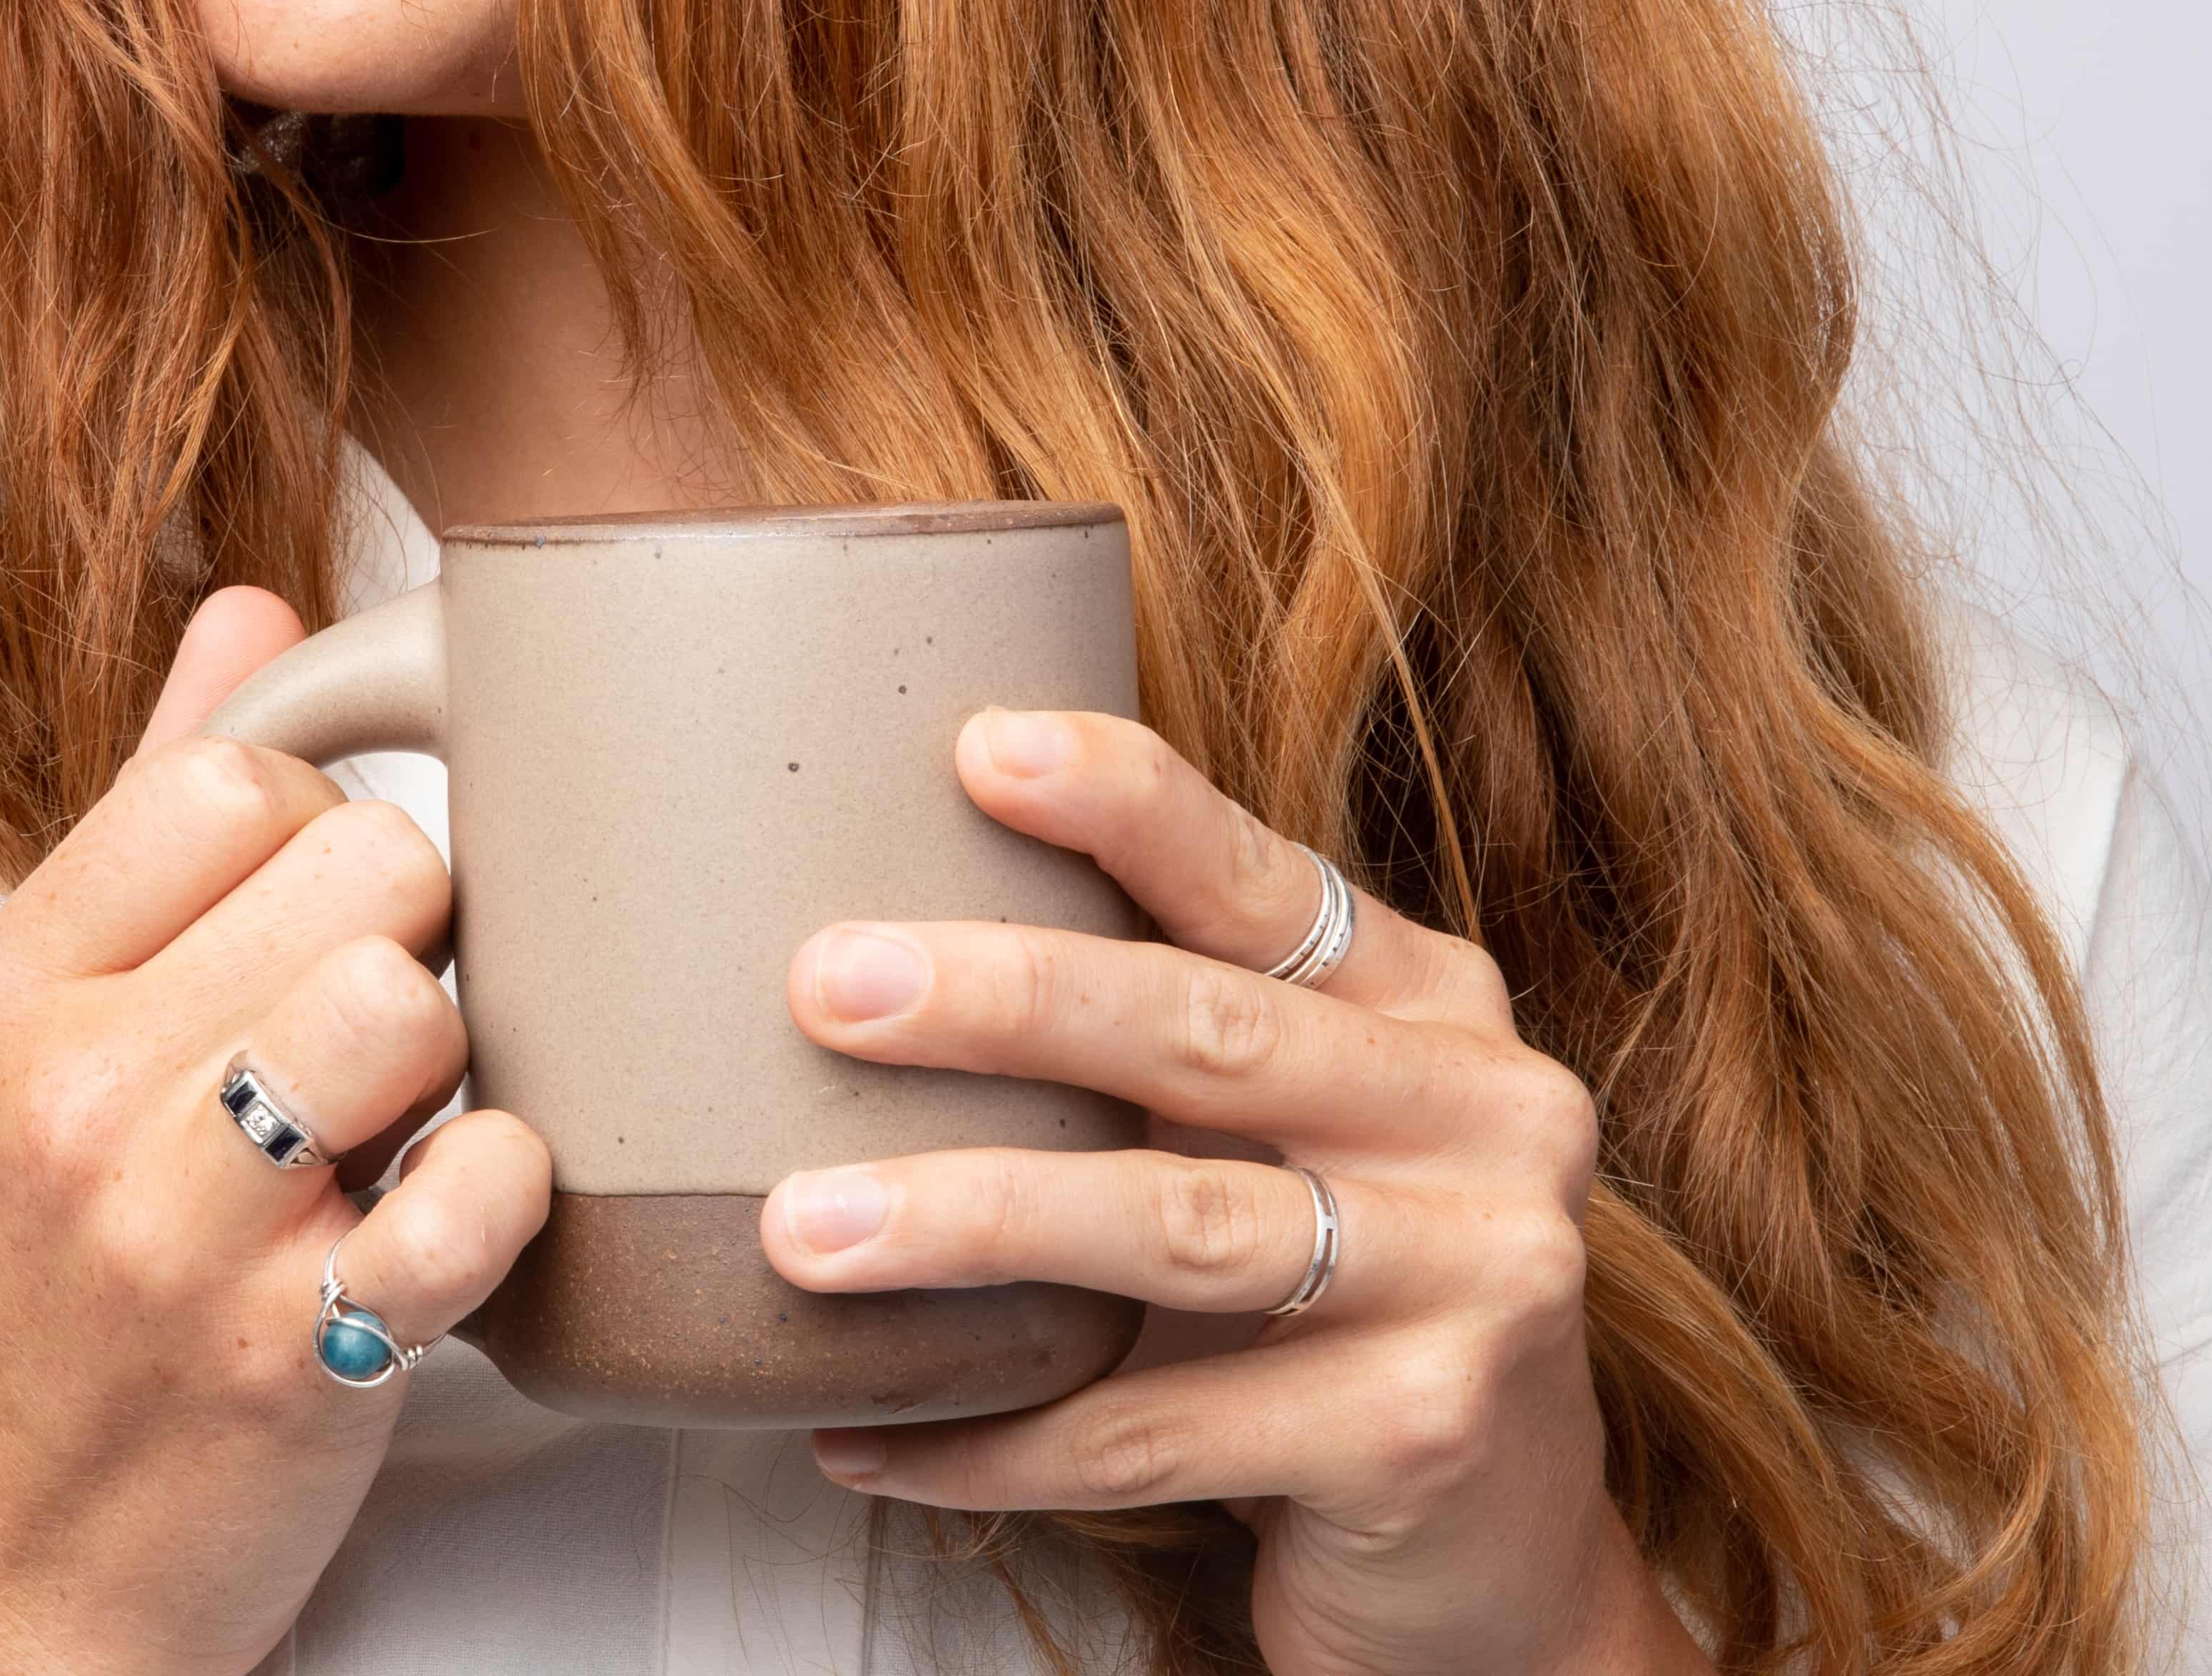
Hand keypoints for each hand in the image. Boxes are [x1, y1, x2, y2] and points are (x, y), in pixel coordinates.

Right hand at [0, 589, 549, 1675]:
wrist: (2, 1563)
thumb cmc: (47, 1264)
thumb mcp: (44, 1021)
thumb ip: (155, 798)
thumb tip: (260, 597)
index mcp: (17, 984)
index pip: (246, 768)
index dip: (321, 822)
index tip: (298, 922)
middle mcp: (78, 1095)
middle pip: (375, 858)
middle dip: (408, 930)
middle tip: (366, 1027)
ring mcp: (181, 1232)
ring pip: (422, 999)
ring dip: (455, 1057)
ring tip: (395, 1120)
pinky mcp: (297, 1356)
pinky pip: (482, 1189)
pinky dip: (501, 1195)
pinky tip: (441, 1220)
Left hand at [759, 710, 1704, 1675]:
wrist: (1497, 1551)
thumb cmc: (1334, 1286)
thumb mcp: (1295, 1128)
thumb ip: (1171, 1031)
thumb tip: (883, 941)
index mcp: (1432, 1004)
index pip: (1264, 882)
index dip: (1128, 806)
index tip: (982, 749)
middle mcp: (1481, 1116)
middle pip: (1209, 1034)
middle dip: (1004, 1002)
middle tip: (826, 986)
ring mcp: (1473, 1279)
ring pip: (1176, 1228)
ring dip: (969, 1220)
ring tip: (802, 1228)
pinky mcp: (1420, 1440)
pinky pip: (1154, 1436)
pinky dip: (992, 1438)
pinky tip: (863, 1431)